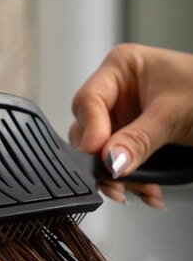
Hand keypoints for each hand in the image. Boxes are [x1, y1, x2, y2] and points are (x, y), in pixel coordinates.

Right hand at [70, 44, 192, 207]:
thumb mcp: (173, 116)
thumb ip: (138, 140)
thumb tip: (110, 161)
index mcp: (121, 69)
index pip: (88, 101)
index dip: (91, 130)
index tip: (99, 154)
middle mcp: (117, 94)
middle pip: (87, 132)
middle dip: (103, 161)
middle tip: (116, 182)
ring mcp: (122, 120)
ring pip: (100, 156)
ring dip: (119, 179)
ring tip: (142, 191)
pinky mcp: (131, 143)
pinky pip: (118, 167)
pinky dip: (132, 184)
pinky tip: (148, 191)